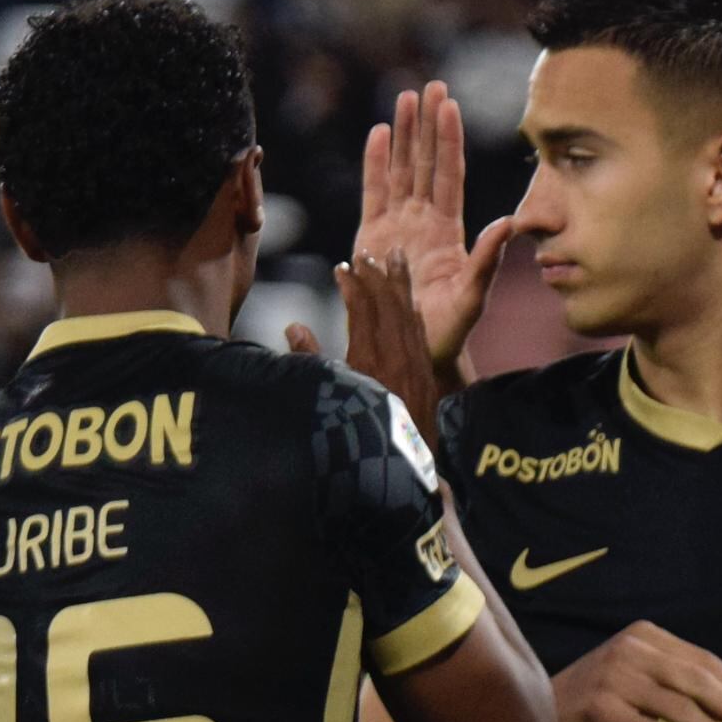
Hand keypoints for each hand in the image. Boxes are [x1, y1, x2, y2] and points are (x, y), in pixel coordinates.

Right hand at [286, 257, 453, 445]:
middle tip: (367, 253)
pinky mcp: (427, 378)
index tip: (342, 267)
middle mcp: (396, 358)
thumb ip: (311, 361)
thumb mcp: (327, 398)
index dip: (353, 286)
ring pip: (409, 315)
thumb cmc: (355, 438)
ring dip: (401, 286)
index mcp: (369, 360)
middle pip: (388, 306)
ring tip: (395, 259)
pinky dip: (414, 312)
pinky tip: (411, 302)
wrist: (402, 468)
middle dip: (377, 276)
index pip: (362, 310)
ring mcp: (416, 366)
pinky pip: (421, 335)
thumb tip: (294, 326)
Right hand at [354, 80, 516, 383]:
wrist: (417, 351)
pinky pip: (373, 193)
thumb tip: (510, 224)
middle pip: (425, 163)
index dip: (449, 140)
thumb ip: (489, 260)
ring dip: (402, 136)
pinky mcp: (371, 237)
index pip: (449, 174)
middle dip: (427, 125)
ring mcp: (397, 226)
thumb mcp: (473, 294)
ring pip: (400, 170)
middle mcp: (424, 221)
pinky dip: (375, 163)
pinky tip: (379, 134)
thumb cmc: (449, 329)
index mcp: (449, 230)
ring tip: (405, 99)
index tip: (450, 105)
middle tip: (431, 85)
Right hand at [553, 623, 721, 721]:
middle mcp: (631, 651)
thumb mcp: (644, 679)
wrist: (541, 713)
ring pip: (677, 707)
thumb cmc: (604, 699)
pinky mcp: (600, 708)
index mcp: (646, 636)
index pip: (704, 660)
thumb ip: (687, 685)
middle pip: (696, 680)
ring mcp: (613, 677)